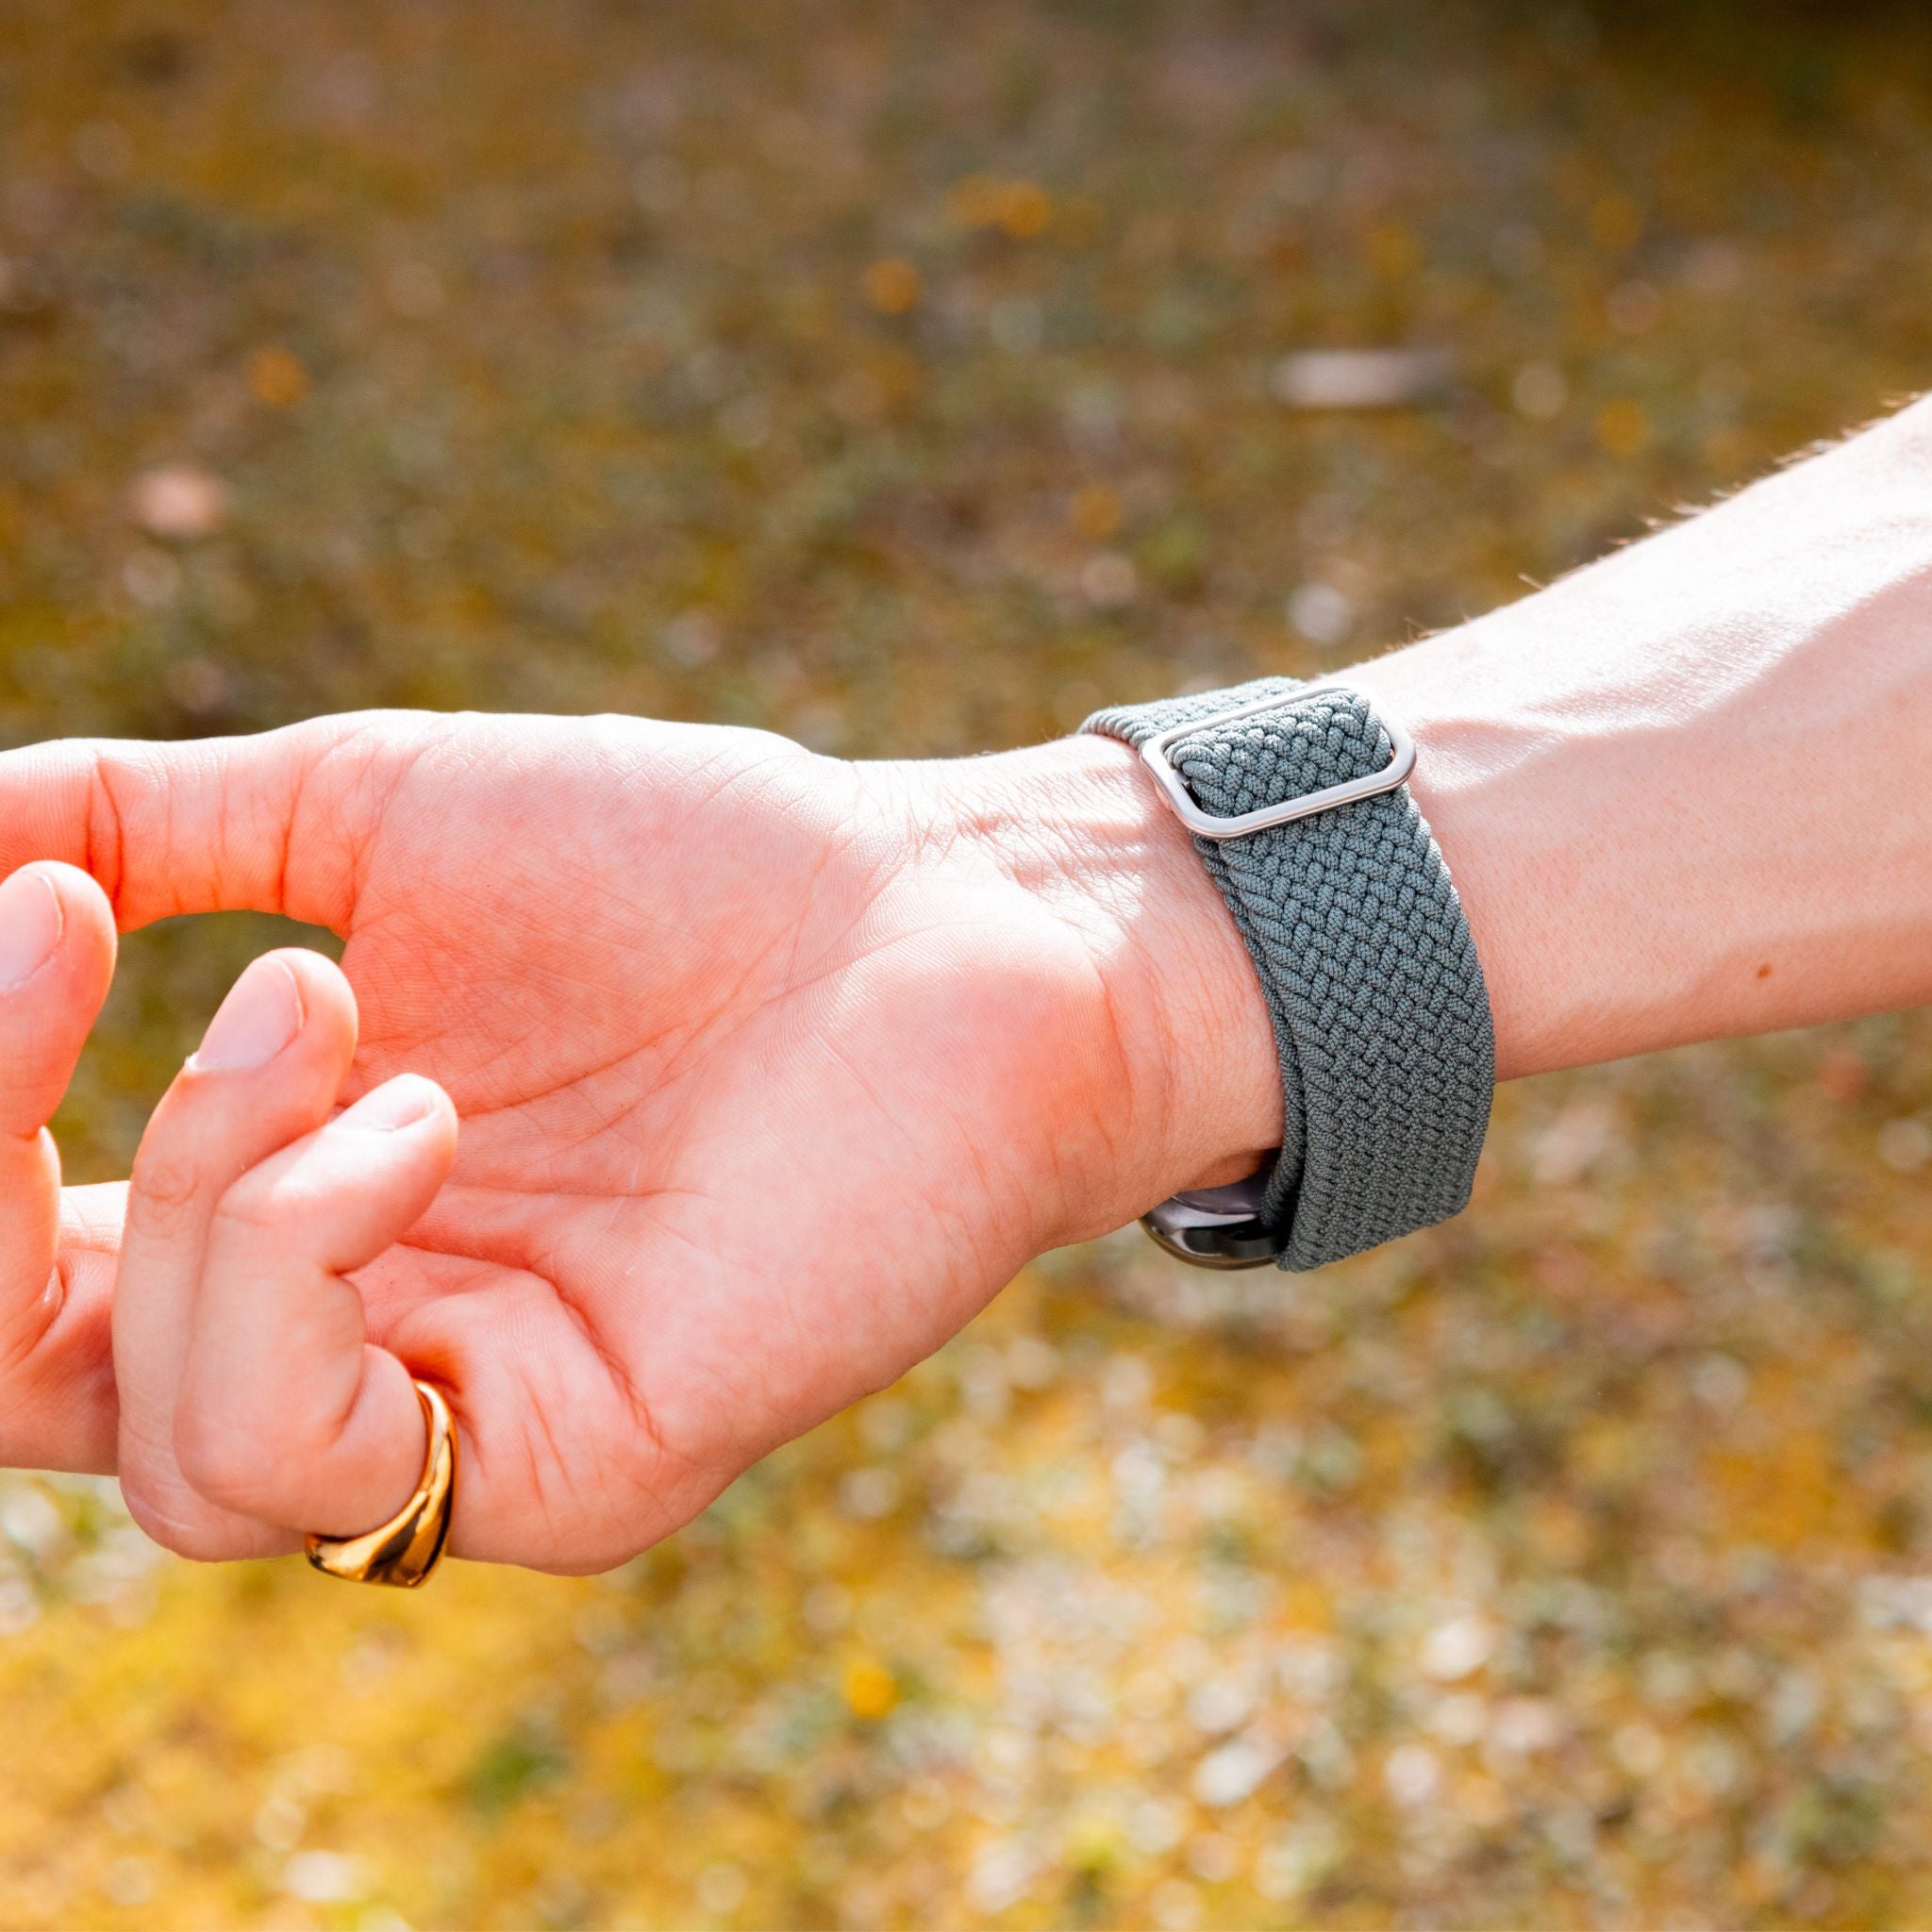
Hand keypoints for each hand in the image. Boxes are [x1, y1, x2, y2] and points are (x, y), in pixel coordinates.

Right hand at [5, 713, 1279, 1569]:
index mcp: (290, 1197)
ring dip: (191, 1195)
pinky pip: (316, 1464)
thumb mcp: (380, 815)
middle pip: (29, 1386)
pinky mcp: (569, 1471)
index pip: (18, 1253)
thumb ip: (161, 831)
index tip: (28, 909)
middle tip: (45, 956)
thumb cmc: (689, 864)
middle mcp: (357, 1333)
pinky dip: (297, 1267)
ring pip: (166, 1448)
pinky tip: (420, 1121)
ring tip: (333, 1015)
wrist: (934, 918)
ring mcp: (460, 1419)